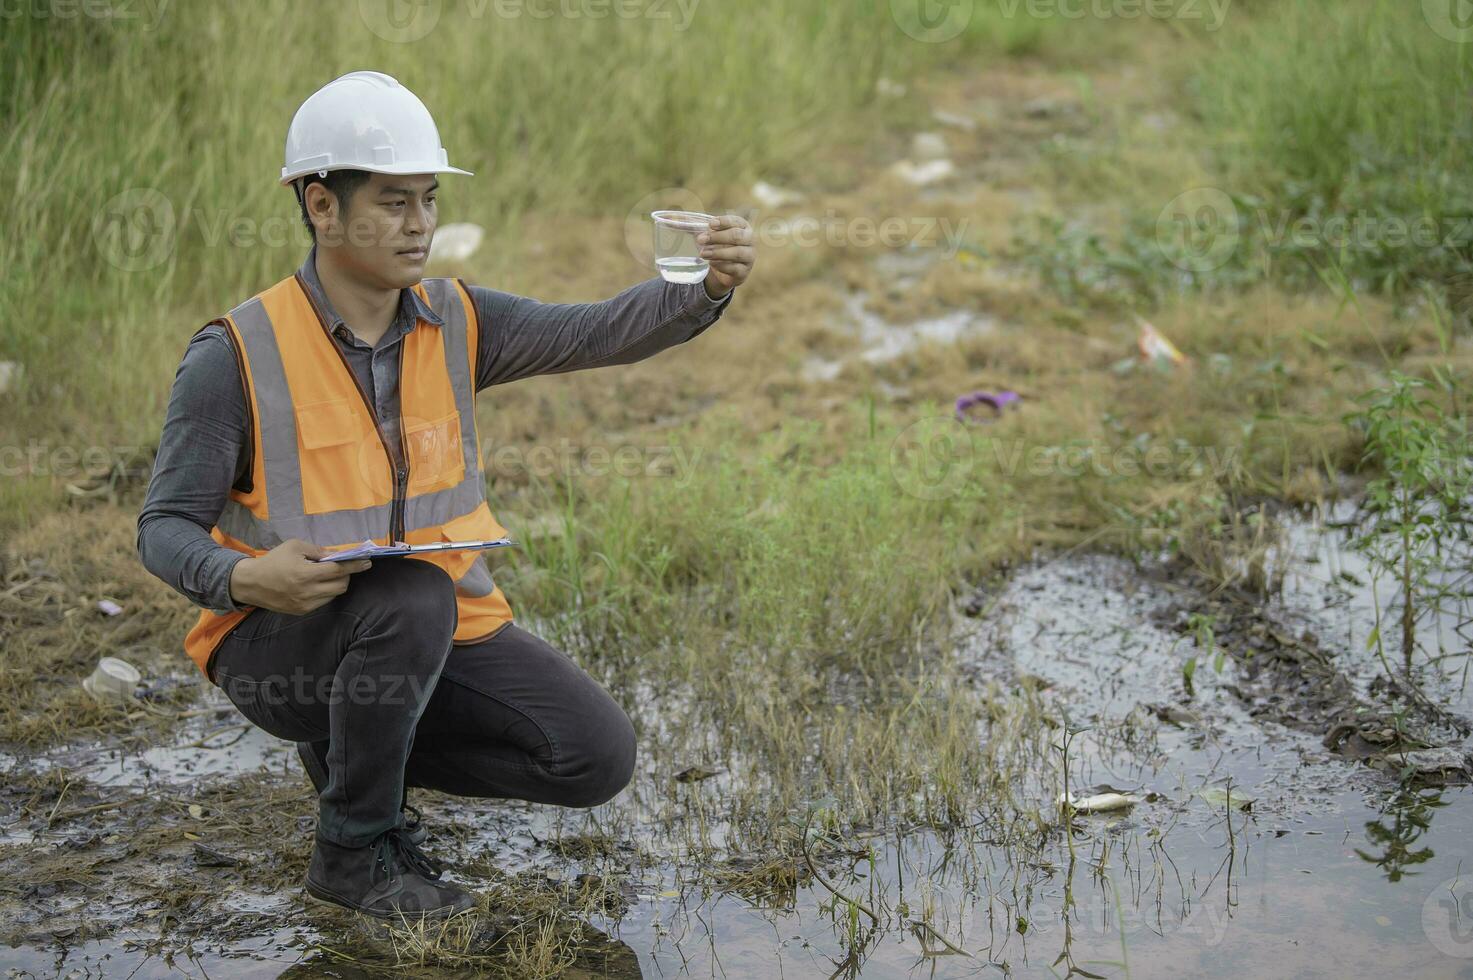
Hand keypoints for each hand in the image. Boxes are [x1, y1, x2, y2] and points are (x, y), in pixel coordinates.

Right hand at [228, 538, 372, 615]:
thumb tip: (338, 555)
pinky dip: (326, 592)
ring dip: (337, 584)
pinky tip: (318, 584)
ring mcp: (305, 605)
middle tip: (343, 566)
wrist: (251, 583)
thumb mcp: (295, 547)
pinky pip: (323, 601)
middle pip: (341, 585)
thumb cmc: (274, 560)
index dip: (355, 566)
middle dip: (347, 575)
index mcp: (305, 574)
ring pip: (334, 594)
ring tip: (328, 574)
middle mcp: (307, 592)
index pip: (339, 571)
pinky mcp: (302, 612)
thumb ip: (319, 551)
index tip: (368, 562)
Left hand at [697, 214, 753, 298]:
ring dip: (718, 252)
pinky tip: (712, 263)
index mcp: (743, 226)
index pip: (736, 221)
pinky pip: (734, 268)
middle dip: (717, 237)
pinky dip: (722, 266)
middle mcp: (750, 240)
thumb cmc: (716, 246)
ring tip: (702, 253)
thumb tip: (673, 219)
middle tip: (701, 239)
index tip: (710, 224)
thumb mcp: (707, 234)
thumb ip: (694, 226)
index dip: (724, 222)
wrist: (723, 270)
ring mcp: (749, 257)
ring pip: (736, 253)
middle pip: (736, 236)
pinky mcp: (744, 272)